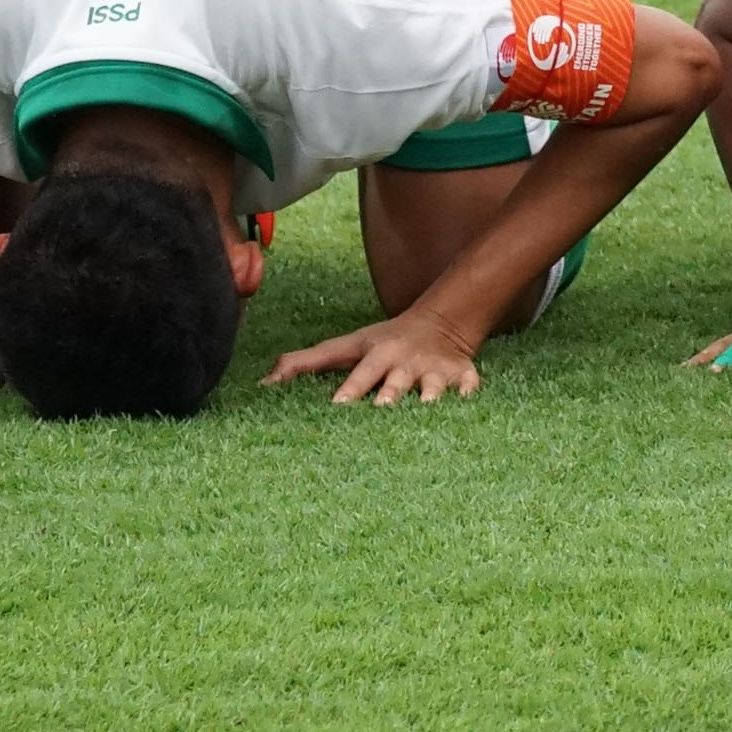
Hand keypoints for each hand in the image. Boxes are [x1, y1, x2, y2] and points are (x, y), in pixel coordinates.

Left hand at [269, 311, 485, 405]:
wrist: (440, 323)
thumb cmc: (382, 341)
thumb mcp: (344, 347)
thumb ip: (304, 364)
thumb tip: (261, 386)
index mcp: (377, 354)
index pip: (361, 373)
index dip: (351, 389)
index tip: (338, 406)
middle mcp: (406, 361)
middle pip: (397, 380)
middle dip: (391, 394)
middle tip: (382, 409)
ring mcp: (436, 369)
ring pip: (434, 384)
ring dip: (431, 395)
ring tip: (427, 406)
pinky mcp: (464, 375)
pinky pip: (469, 385)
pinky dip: (469, 393)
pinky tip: (467, 403)